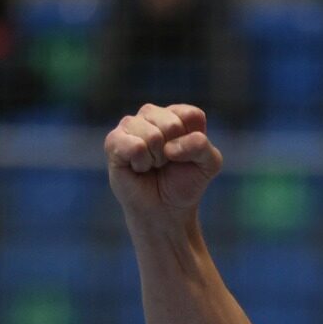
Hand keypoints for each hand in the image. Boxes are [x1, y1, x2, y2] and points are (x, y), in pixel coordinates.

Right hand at [104, 103, 222, 227]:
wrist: (165, 209)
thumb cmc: (186, 182)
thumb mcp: (209, 164)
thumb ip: (201, 146)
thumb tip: (169, 147)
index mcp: (178, 114)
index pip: (191, 115)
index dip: (193, 141)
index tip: (188, 154)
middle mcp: (152, 114)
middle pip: (172, 124)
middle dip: (174, 152)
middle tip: (167, 162)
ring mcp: (130, 125)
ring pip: (152, 135)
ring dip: (157, 159)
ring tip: (153, 165)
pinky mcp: (113, 141)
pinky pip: (134, 145)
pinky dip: (142, 163)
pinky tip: (139, 167)